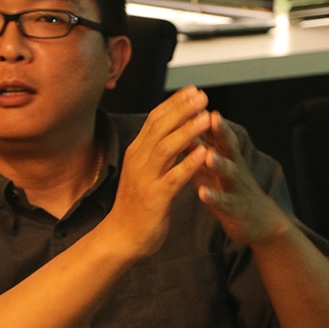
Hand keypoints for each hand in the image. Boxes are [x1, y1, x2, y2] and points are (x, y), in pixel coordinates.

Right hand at [105, 86, 213, 259]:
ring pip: (167, 148)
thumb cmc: (136, 203)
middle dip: (182, 109)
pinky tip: (204, 152)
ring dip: (188, 131)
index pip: (155, 119)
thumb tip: (171, 128)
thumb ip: (155, 150)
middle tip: (203, 96)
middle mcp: (139, 160)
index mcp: (137, 152)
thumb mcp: (143, 170)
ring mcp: (145, 178)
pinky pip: (174, 177)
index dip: (174, 103)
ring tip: (206, 117)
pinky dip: (189, 163)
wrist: (121, 237)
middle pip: (160, 127)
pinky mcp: (155, 198)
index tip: (193, 90)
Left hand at [193, 112, 288, 245]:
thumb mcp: (214, 165)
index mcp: (226, 154)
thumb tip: (181, 124)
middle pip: (228, 144)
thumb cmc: (231, 188)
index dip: (204, 116)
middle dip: (220, 130)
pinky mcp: (235, 208)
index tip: (193, 99)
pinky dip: (214, 196)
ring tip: (208, 155)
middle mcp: (234, 165)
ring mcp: (236, 186)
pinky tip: (203, 193)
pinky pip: (224, 202)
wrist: (259, 221)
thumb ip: (199, 146)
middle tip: (211, 116)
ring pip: (229, 172)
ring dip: (219, 163)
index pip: (215, 130)